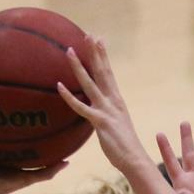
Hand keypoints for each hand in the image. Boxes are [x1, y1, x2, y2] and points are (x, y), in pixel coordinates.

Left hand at [56, 35, 147, 173]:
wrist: (134, 159)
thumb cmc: (124, 145)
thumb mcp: (115, 124)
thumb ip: (106, 114)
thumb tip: (97, 111)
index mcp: (117, 100)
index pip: (109, 73)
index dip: (103, 56)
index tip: (98, 40)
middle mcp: (113, 100)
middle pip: (102, 71)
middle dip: (94, 52)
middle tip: (88, 34)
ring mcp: (106, 110)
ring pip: (90, 83)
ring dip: (78, 66)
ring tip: (69, 51)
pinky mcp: (100, 122)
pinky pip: (81, 107)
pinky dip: (69, 96)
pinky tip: (59, 86)